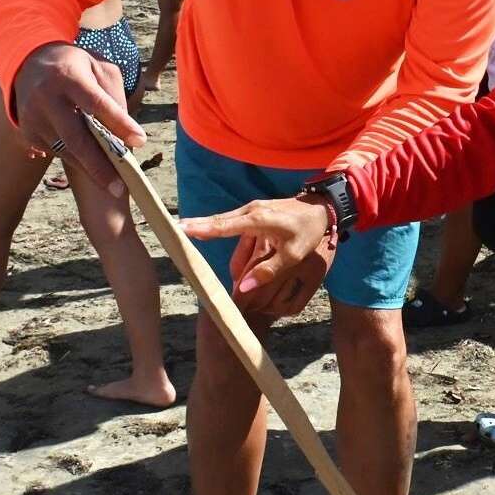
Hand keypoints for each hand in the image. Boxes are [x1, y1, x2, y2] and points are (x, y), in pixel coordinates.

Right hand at [10, 42, 144, 190]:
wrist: (29, 64)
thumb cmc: (76, 67)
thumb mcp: (99, 68)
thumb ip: (114, 96)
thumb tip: (126, 132)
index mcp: (68, 77)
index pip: (97, 103)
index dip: (119, 124)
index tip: (140, 141)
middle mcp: (46, 98)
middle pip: (76, 138)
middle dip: (100, 166)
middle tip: (120, 189)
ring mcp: (33, 118)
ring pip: (66, 151)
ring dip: (91, 170)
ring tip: (114, 186)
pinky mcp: (28, 133)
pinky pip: (57, 153)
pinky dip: (78, 161)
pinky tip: (94, 168)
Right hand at [182, 197, 335, 315]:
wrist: (322, 208)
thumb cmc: (308, 231)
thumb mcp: (293, 255)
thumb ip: (268, 271)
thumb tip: (244, 287)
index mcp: (258, 219)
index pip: (223, 226)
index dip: (201, 228)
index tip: (180, 228)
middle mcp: (251, 211)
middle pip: (218, 221)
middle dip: (197, 227)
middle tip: (173, 231)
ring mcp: (252, 210)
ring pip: (225, 224)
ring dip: (211, 232)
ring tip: (188, 234)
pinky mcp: (255, 212)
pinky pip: (235, 225)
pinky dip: (225, 233)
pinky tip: (216, 242)